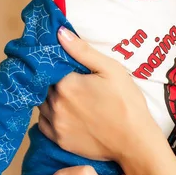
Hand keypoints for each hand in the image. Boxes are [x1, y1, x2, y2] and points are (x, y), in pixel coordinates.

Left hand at [38, 26, 159, 163]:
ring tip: (66, 96)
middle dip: (52, 80)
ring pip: (41, 104)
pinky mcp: (60, 140)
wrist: (135, 141)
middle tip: (68, 80)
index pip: (49, 67)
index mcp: (66, 84)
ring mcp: (56, 124)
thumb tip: (59, 33)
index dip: (55, 64)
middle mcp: (55, 104)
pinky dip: (48, 116)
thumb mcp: (110, 69)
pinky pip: (42, 124)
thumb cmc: (126, 102)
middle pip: (43, 85)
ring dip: (48, 97)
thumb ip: (82, 50)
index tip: (65, 65)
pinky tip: (62, 112)